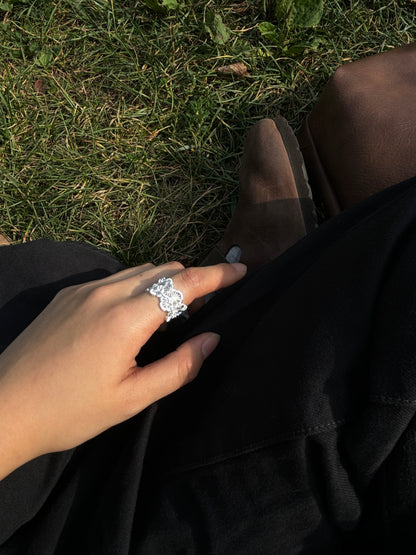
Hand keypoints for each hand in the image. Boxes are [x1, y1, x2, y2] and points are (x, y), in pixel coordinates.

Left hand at [0, 261, 246, 476]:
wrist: (3, 409)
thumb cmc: (70, 411)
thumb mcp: (132, 399)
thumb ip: (179, 367)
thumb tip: (212, 340)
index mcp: (125, 319)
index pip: (183, 283)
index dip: (218, 275)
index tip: (243, 270)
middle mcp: (105, 292)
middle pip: (163, 269)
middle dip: (192, 280)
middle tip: (205, 309)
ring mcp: (82, 289)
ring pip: (139, 270)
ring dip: (164, 282)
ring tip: (171, 315)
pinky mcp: (67, 294)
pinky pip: (115, 278)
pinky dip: (138, 285)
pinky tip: (134, 315)